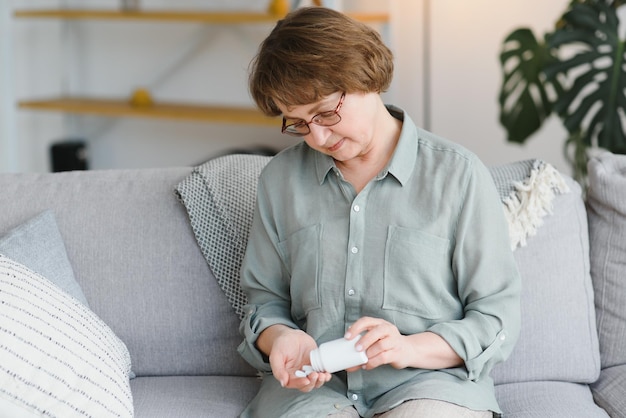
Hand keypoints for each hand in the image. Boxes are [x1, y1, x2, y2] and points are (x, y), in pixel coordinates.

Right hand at [259, 325, 332, 391]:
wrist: (291, 335)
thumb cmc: (281, 344)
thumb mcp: (276, 355)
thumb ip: (278, 369)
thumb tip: (283, 382)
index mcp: (288, 375)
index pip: (295, 384)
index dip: (301, 384)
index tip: (306, 380)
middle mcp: (298, 375)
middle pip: (307, 385)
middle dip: (312, 382)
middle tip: (315, 375)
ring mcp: (308, 370)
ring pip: (315, 381)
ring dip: (320, 381)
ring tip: (323, 375)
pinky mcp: (315, 364)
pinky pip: (321, 372)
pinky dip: (325, 375)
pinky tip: (327, 373)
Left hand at [344, 317, 462, 370]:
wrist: (407, 350)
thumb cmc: (386, 344)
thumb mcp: (375, 339)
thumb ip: (362, 344)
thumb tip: (345, 359)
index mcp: (379, 323)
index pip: (366, 321)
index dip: (356, 328)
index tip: (347, 337)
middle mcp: (388, 329)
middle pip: (376, 332)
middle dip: (364, 341)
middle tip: (356, 349)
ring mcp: (394, 341)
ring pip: (381, 345)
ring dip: (369, 354)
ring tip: (362, 360)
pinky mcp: (397, 353)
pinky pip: (384, 357)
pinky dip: (373, 362)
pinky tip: (367, 366)